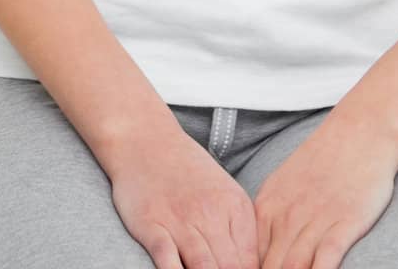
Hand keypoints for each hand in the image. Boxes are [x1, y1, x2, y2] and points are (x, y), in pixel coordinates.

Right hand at [109, 123, 258, 268]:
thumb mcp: (223, 191)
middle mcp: (211, 213)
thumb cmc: (186, 169)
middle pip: (231, 267)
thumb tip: (249, 266)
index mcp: (235, 205)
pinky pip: (168, 261)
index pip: (252, 260)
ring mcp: (180, 220)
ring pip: (204, 268)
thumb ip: (237, 229)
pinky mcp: (152, 226)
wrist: (145, 140)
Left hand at [252, 119, 397, 268]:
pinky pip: (324, 261)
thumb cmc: (326, 160)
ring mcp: (314, 220)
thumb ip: (273, 219)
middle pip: (268, 268)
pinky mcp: (343, 224)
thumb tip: (262, 254)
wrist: (360, 131)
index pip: (248, 257)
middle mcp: (286, 215)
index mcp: (267, 206)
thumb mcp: (287, 184)